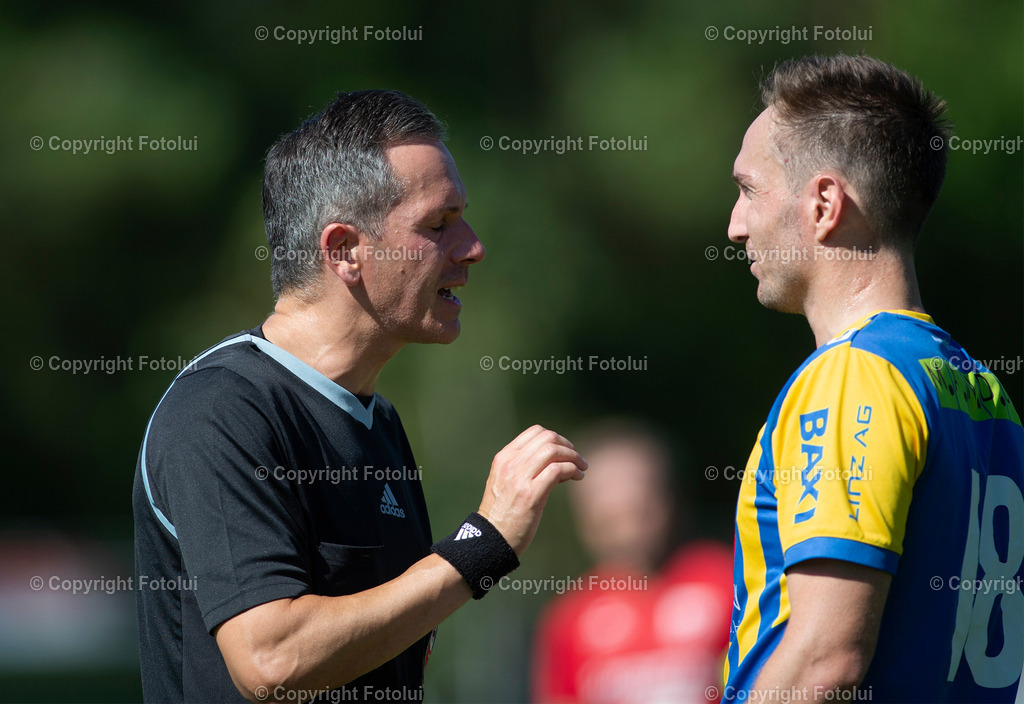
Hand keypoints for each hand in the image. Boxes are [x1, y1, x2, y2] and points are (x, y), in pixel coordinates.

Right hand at [477, 425, 586, 554]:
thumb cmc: (502, 514)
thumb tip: (557, 462)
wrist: (491, 539)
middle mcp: (510, 464)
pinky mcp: (530, 494)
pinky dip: (572, 470)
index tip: (565, 451)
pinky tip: (578, 478)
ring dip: (573, 457)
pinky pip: (558, 470)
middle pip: (548, 438)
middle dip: (568, 446)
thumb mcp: (505, 482)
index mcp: (504, 458)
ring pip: (553, 450)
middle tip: (578, 459)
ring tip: (581, 468)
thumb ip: (524, 468)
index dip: (556, 438)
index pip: (535, 431)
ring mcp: (519, 478)